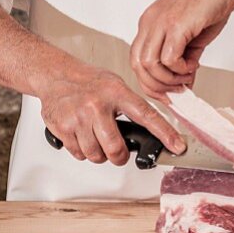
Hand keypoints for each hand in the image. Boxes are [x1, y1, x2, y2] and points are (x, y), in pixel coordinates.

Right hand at [39, 65, 185, 163]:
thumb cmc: (89, 82)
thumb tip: (153, 132)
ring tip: (96, 139)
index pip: (147, 115)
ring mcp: (78, 117)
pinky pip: (78, 154)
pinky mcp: (62, 127)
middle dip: (119, 157)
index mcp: (116, 93)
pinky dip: (82, 151)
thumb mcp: (115, 86)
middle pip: (116, 149)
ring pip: (96, 155)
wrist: (56, 75)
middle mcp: (97, 105)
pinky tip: (82, 136)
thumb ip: (131, 107)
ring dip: (99, 154)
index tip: (178, 146)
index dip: (165, 133)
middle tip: (118, 152)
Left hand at [130, 0, 233, 97]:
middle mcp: (150, 22)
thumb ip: (184, 59)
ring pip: (149, 65)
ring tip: (187, 74)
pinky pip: (168, 58)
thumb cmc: (211, 1)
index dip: (150, 81)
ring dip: (170, 79)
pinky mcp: (176, 24)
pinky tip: (193, 63)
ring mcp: (161, 22)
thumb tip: (184, 83)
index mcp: (150, 23)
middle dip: (157, 85)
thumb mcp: (192, 36)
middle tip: (177, 89)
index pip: (136, 59)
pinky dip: (180, 68)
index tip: (166, 92)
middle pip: (137, 65)